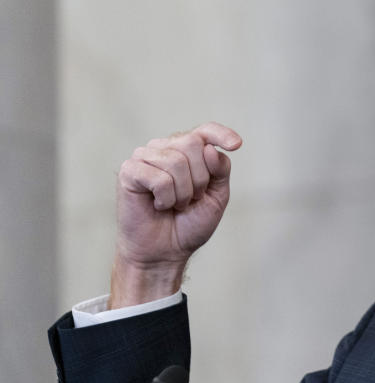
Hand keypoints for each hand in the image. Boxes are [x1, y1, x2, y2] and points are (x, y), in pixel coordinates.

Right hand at [109, 122, 241, 307]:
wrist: (166, 251)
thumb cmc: (189, 222)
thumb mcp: (217, 195)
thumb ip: (220, 169)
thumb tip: (209, 149)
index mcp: (187, 150)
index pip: (205, 131)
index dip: (221, 133)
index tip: (237, 145)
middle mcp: (165, 147)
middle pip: (193, 144)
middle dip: (201, 179)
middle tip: (191, 199)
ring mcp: (144, 157)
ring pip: (176, 161)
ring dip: (183, 192)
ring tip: (175, 204)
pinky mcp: (129, 171)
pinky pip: (159, 178)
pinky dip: (166, 198)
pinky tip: (158, 205)